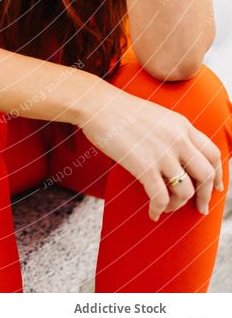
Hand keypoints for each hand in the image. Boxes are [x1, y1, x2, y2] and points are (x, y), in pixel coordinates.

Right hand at [79, 85, 223, 221]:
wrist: (98, 105)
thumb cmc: (121, 111)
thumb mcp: (158, 116)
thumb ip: (174, 133)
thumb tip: (180, 157)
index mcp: (182, 125)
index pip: (213, 153)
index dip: (219, 175)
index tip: (217, 188)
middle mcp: (178, 139)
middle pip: (207, 174)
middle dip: (206, 195)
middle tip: (200, 208)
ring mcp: (162, 153)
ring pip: (186, 190)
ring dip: (178, 204)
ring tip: (167, 206)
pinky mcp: (144, 166)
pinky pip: (161, 198)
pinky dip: (159, 210)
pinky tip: (153, 213)